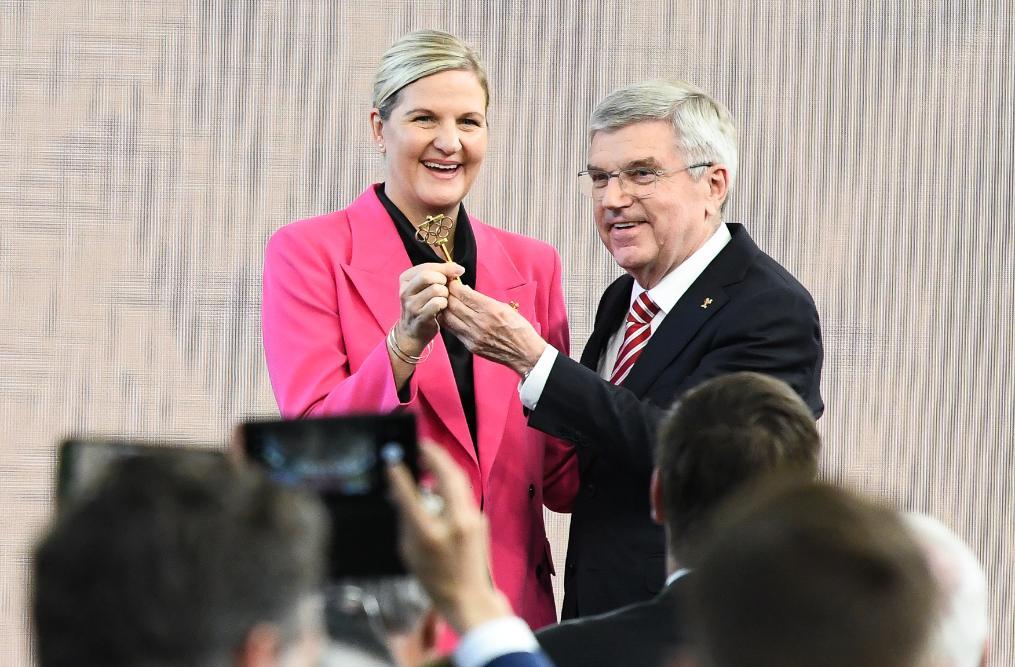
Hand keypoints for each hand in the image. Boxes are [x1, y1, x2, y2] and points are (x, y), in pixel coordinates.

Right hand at [387, 443, 512, 634]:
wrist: (469, 597)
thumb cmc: (434, 579)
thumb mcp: (409, 552)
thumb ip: (406, 520)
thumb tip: (401, 493)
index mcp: (431, 535)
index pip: (413, 497)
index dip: (400, 477)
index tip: (392, 462)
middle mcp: (455, 523)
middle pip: (447, 476)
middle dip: (434, 455)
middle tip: (419, 445)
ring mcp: (472, 519)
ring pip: (459, 480)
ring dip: (444, 464)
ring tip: (428, 456)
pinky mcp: (480, 518)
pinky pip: (463, 492)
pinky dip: (450, 481)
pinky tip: (439, 479)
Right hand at [394, 263, 463, 353]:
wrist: (413, 332)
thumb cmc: (423, 305)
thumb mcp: (426, 287)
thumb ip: (439, 274)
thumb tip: (458, 268)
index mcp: (405, 279)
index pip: (426, 266)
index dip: (445, 267)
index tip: (459, 270)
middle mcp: (405, 291)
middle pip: (428, 276)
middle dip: (443, 280)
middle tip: (446, 288)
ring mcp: (411, 304)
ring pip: (436, 289)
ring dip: (445, 294)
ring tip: (443, 299)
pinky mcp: (420, 316)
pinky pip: (438, 303)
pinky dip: (444, 304)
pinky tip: (442, 307)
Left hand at [442, 282, 546, 375]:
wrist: (525, 353)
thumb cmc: (519, 328)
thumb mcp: (505, 308)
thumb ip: (484, 300)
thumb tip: (466, 292)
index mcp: (490, 309)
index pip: (463, 294)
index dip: (454, 286)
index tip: (452, 282)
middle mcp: (480, 322)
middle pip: (453, 304)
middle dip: (447, 295)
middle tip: (445, 290)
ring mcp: (473, 335)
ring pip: (448, 318)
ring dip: (445, 308)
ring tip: (446, 303)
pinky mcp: (470, 346)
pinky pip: (453, 331)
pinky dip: (449, 321)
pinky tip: (450, 316)